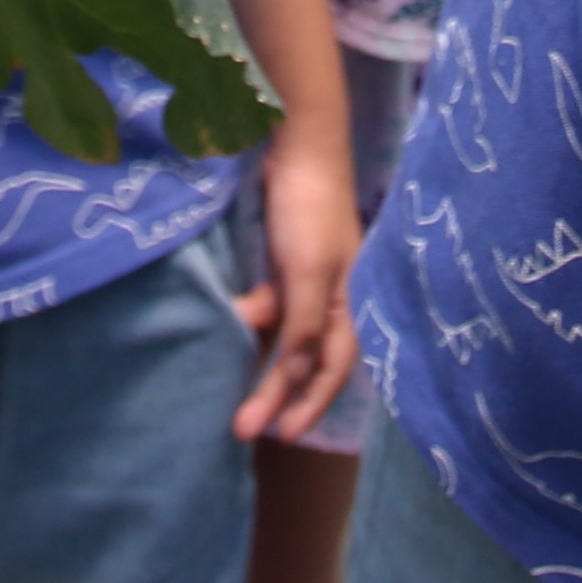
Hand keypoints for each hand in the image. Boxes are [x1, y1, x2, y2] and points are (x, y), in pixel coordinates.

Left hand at [230, 142, 360, 441]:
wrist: (299, 146)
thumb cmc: (310, 210)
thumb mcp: (307, 271)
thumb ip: (304, 324)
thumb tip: (298, 374)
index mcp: (349, 303)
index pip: (333, 368)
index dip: (311, 405)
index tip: (284, 436)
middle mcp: (332, 299)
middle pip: (305, 360)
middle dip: (277, 396)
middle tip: (243, 429)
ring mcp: (307, 281)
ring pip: (286, 338)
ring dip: (263, 364)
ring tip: (235, 395)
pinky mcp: (285, 264)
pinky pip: (271, 308)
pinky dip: (254, 321)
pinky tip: (232, 324)